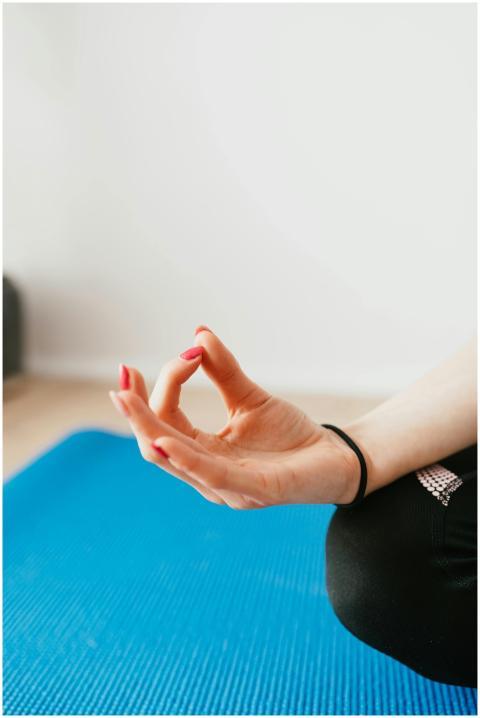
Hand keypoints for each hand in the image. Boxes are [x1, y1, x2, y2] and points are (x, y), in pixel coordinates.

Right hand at [109, 327, 360, 508]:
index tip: (185, 352)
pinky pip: (212, 477)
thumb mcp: (251, 398)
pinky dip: (185, 458)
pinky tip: (166, 438)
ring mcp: (228, 487)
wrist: (335, 458)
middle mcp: (207, 473)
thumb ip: (224, 371)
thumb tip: (198, 333)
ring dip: (148, 428)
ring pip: (174, 460)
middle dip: (135, 411)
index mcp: (203, 451)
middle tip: (122, 377)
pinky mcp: (256, 491)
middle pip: (155, 444)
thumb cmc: (290, 435)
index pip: (165, 421)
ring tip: (128, 399)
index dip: (163, 387)